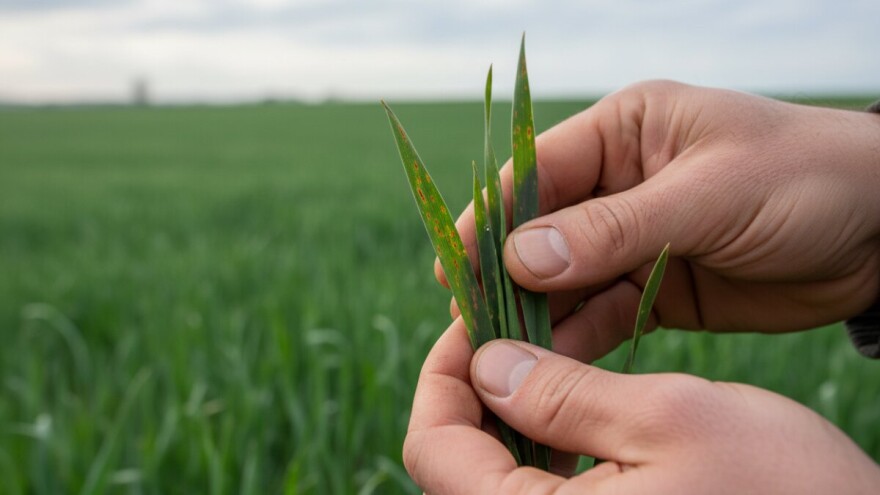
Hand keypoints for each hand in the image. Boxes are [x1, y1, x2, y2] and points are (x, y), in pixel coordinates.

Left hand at [404, 319, 879, 493]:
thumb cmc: (780, 490)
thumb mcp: (668, 418)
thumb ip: (561, 395)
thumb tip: (485, 366)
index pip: (433, 449)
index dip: (442, 373)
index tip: (472, 319)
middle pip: (459, 463)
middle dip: (475, 389)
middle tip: (508, 326)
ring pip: (499, 475)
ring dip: (510, 411)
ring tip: (540, 353)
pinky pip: (544, 491)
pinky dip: (546, 443)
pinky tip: (573, 403)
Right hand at [439, 81, 879, 355]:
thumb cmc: (806, 181)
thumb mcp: (710, 194)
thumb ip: (614, 227)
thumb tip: (520, 257)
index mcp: (625, 132)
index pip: (537, 171)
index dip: (491, 216)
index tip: (453, 264)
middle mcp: (618, 184)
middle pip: (540, 232)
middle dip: (505, 277)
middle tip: (467, 324)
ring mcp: (634, 240)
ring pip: (564, 280)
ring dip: (533, 315)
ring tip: (499, 357)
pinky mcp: (654, 289)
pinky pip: (601, 315)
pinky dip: (576, 341)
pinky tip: (550, 367)